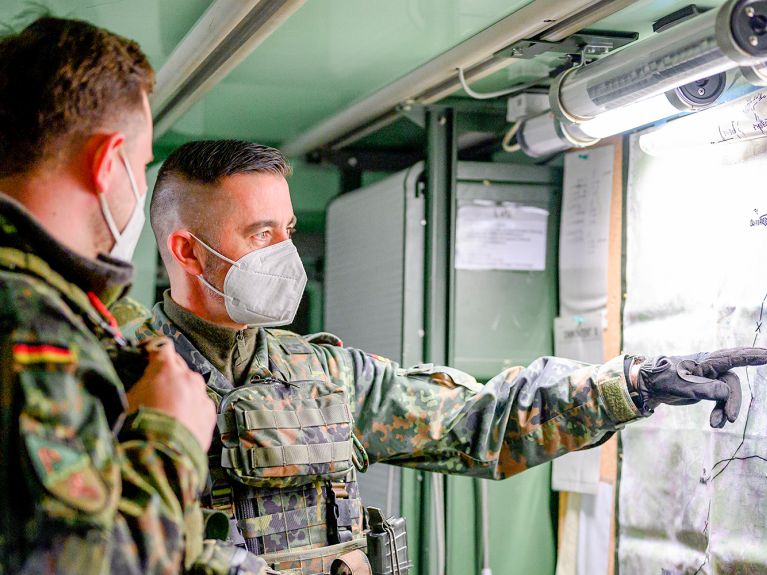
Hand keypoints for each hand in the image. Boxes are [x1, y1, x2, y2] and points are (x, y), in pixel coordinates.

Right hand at [126, 337, 215, 450]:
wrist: (162, 455)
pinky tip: (181, 422)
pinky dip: (192, 409)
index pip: (162, 346)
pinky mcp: (210, 413)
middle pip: (178, 366)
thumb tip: (141, 381)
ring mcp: (201, 394)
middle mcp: (188, 376)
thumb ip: (140, 383)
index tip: (147, 356)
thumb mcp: (128, 398)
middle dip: (168, 372)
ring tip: (169, 409)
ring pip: (191, 386)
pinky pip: (200, 404)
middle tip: (155, 387)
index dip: (153, 350)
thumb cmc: (140, 426)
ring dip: (182, 392)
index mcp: (166, 368)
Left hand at [631, 347, 766, 427]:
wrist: (648, 385)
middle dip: (733, 401)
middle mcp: (711, 367)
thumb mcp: (682, 385)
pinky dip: (719, 412)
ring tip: (716, 424)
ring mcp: (709, 378)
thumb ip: (705, 388)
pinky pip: (719, 401)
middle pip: (731, 383)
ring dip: (724, 410)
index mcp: (706, 361)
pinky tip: (716, 423)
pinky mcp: (706, 389)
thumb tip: (726, 392)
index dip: (751, 356)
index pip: (733, 357)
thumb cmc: (663, 378)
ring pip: (726, 395)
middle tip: (730, 418)